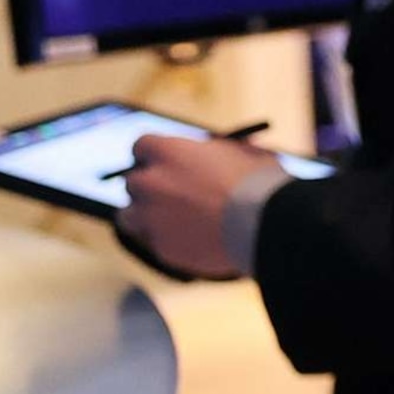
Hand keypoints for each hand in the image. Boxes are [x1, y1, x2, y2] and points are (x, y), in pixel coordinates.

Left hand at [118, 134, 287, 281]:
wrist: (264, 224)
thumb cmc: (258, 182)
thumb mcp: (242, 152)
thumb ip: (217, 152)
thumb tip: (214, 152)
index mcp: (169, 152)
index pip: (142, 145)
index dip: (153, 154)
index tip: (164, 161)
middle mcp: (151, 183)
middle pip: (132, 182)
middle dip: (148, 186)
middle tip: (169, 191)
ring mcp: (151, 218)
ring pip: (129, 216)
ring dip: (145, 215)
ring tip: (173, 219)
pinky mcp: (161, 248)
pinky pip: (155, 242)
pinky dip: (168, 240)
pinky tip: (193, 239)